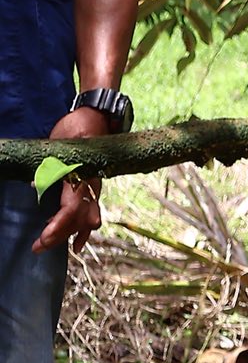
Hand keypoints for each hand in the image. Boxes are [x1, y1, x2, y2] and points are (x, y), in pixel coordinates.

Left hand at [35, 107, 106, 253]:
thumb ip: (52, 163)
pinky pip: (89, 212)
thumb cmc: (78, 126)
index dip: (60, 224)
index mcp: (84, 174)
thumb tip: (35, 183)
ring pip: (85, 218)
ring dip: (69, 234)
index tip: (44, 237)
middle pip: (79, 218)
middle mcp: (92, 184)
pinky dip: (82, 229)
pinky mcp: (91, 187)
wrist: (97, 115)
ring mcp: (94, 187)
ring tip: (50, 246)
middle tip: (38, 247)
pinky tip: (77, 242)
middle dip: (60, 235)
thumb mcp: (62, 141)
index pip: (73, 206)